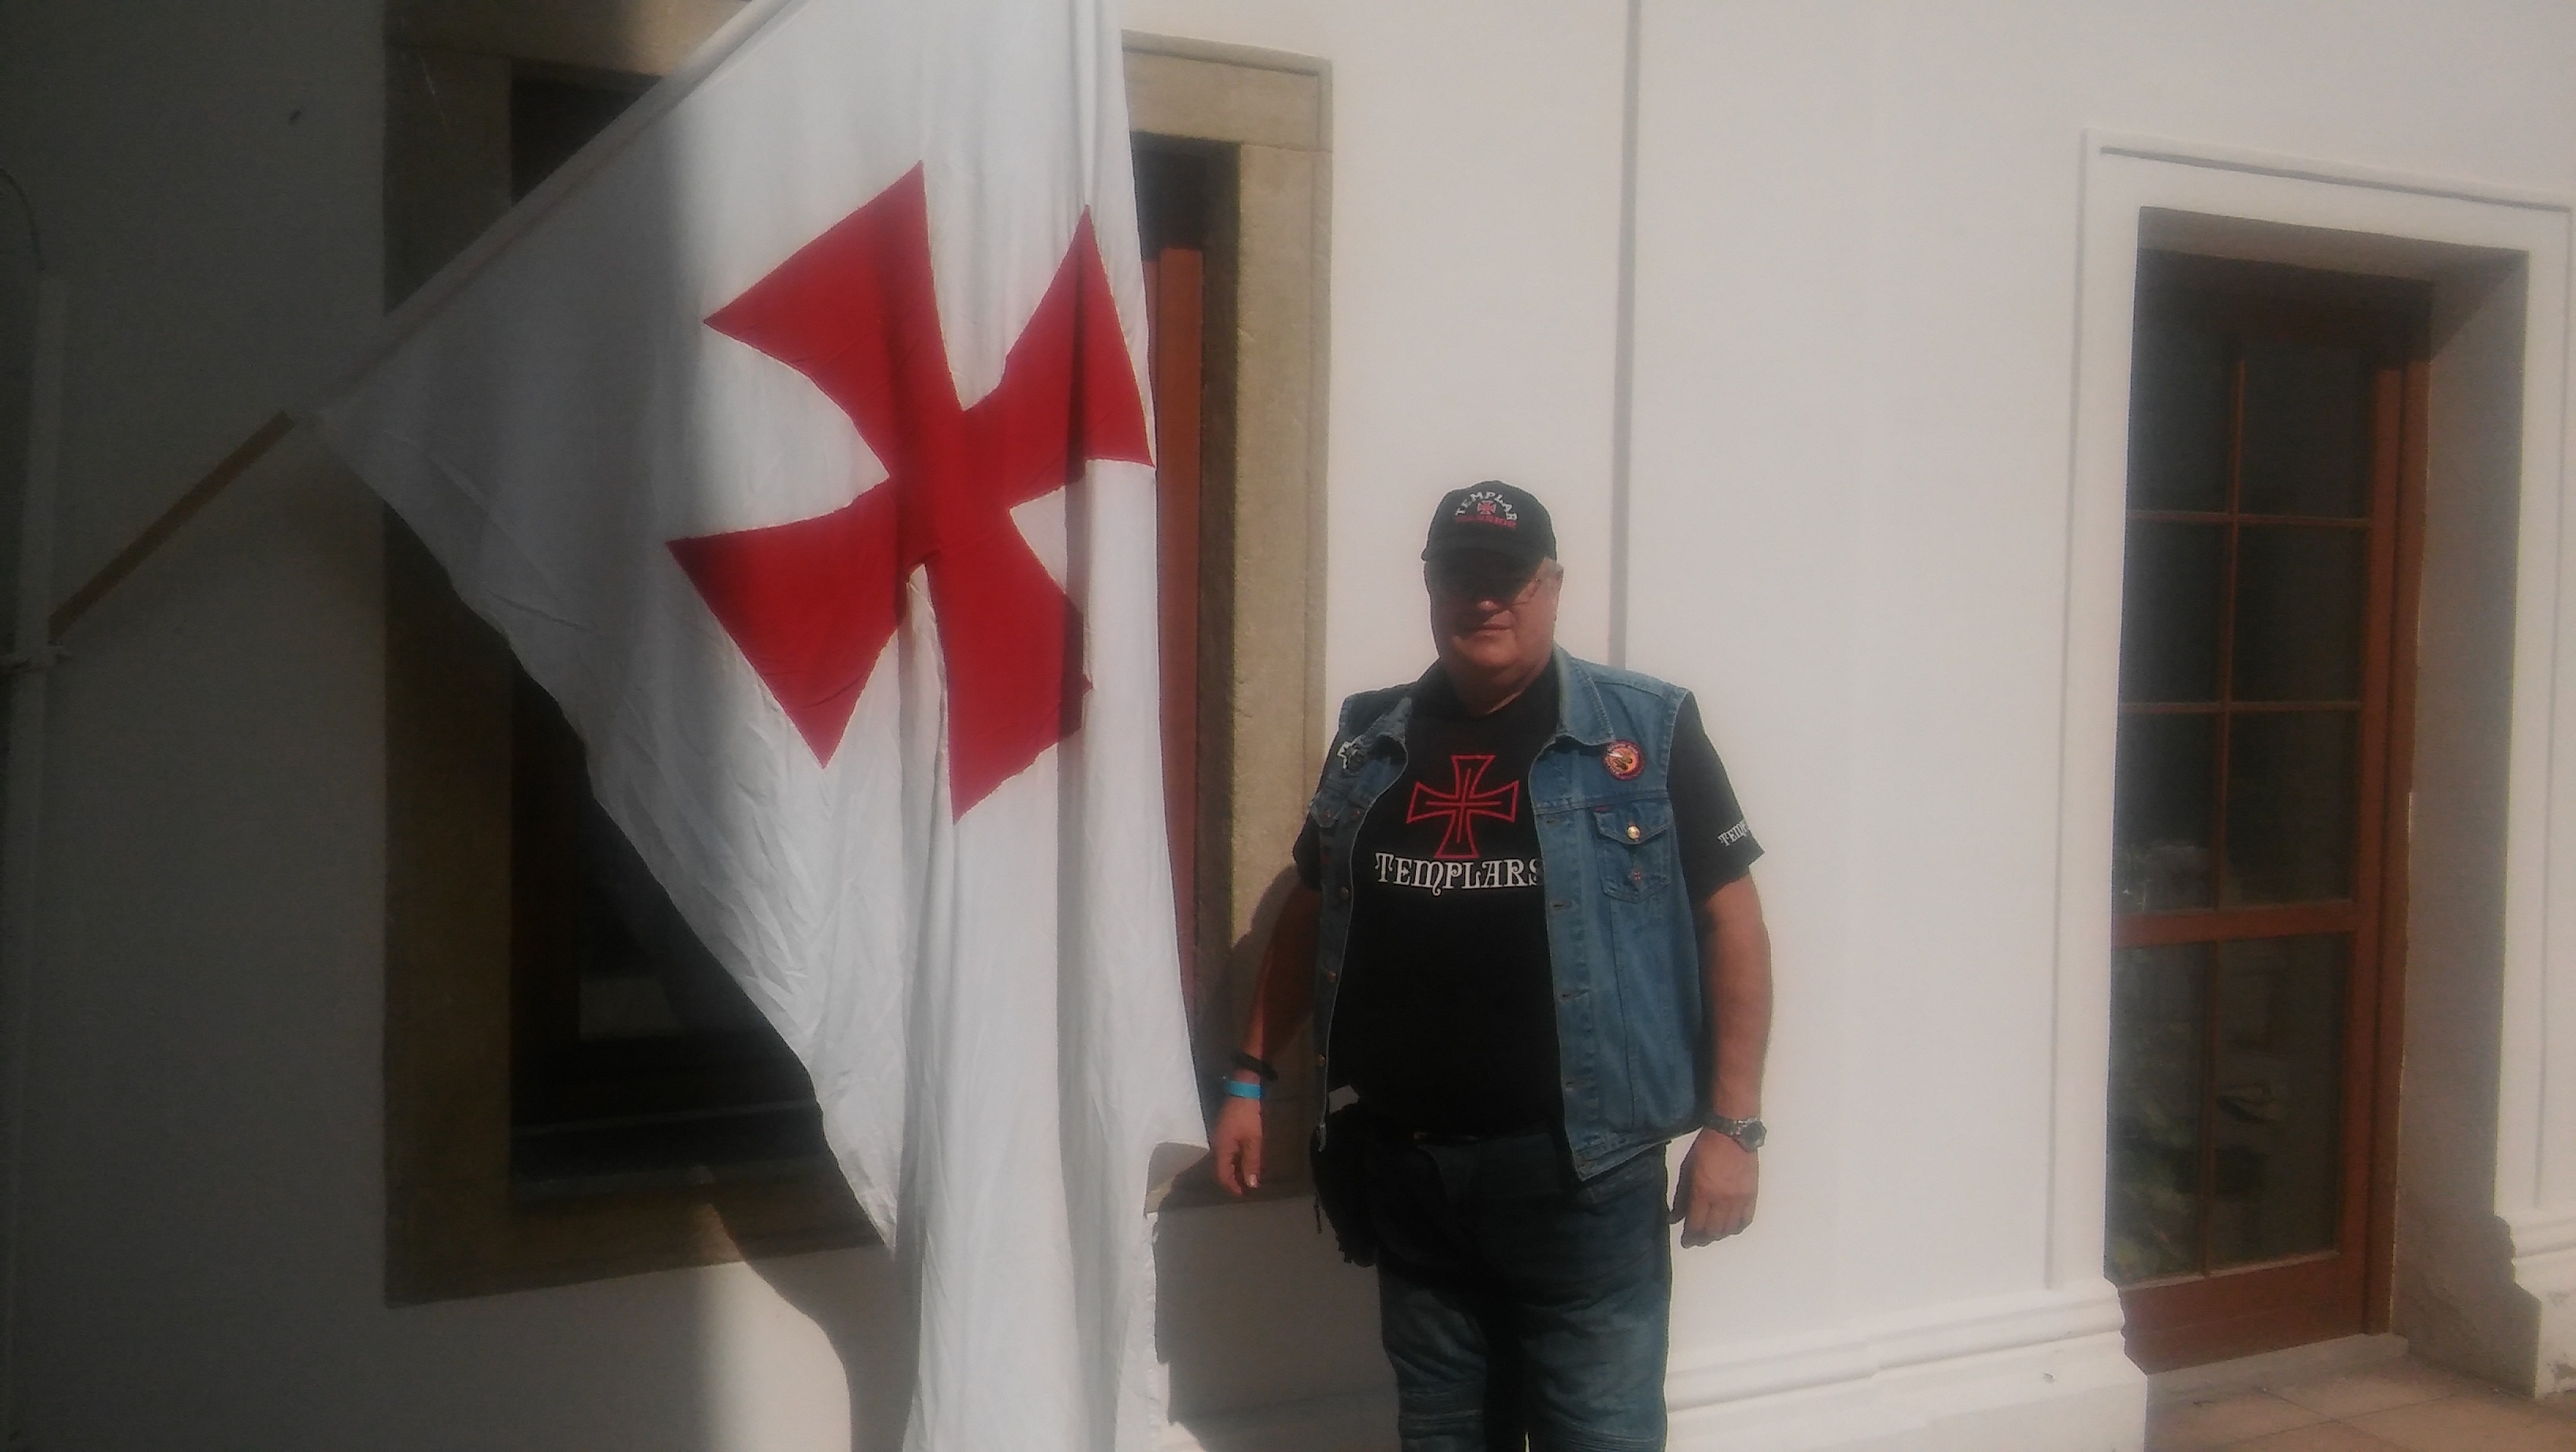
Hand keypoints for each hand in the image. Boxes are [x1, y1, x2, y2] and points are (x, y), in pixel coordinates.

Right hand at [1211, 1090, 1264, 1194]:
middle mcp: (1217, 1144)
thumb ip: (1252, 1162)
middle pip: (1222, 1168)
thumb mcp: (1253, 1139)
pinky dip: (1238, 1159)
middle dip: (1234, 1180)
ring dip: (1236, 1170)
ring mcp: (1221, 1136)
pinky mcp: (1226, 1130)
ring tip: (1249, 1177)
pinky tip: (1248, 1160)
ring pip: (1226, 1160)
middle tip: (1248, 1188)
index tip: (1245, 1195)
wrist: (1244, 1087)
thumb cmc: (1248, 1114)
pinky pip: (1230, 1150)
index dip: (1232, 1186)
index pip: (1222, 1175)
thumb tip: (1251, 1185)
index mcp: (1221, 1148)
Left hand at [1670, 1129, 1756, 1246]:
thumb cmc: (1705, 1148)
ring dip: (1719, 1235)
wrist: (1733, 1134)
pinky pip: (1746, 1220)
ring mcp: (1739, 1199)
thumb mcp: (1686, 1170)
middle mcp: (1722, 1200)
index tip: (1686, 1242)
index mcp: (1703, 1193)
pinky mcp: (1752, 1195)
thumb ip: (1681, 1197)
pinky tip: (1730, 1227)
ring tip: (1712, 1234)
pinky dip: (1737, 1227)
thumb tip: (1674, 1218)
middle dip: (1703, 1239)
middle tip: (1697, 1239)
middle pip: (1713, 1231)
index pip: (1696, 1225)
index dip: (1690, 1237)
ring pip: (1729, 1229)